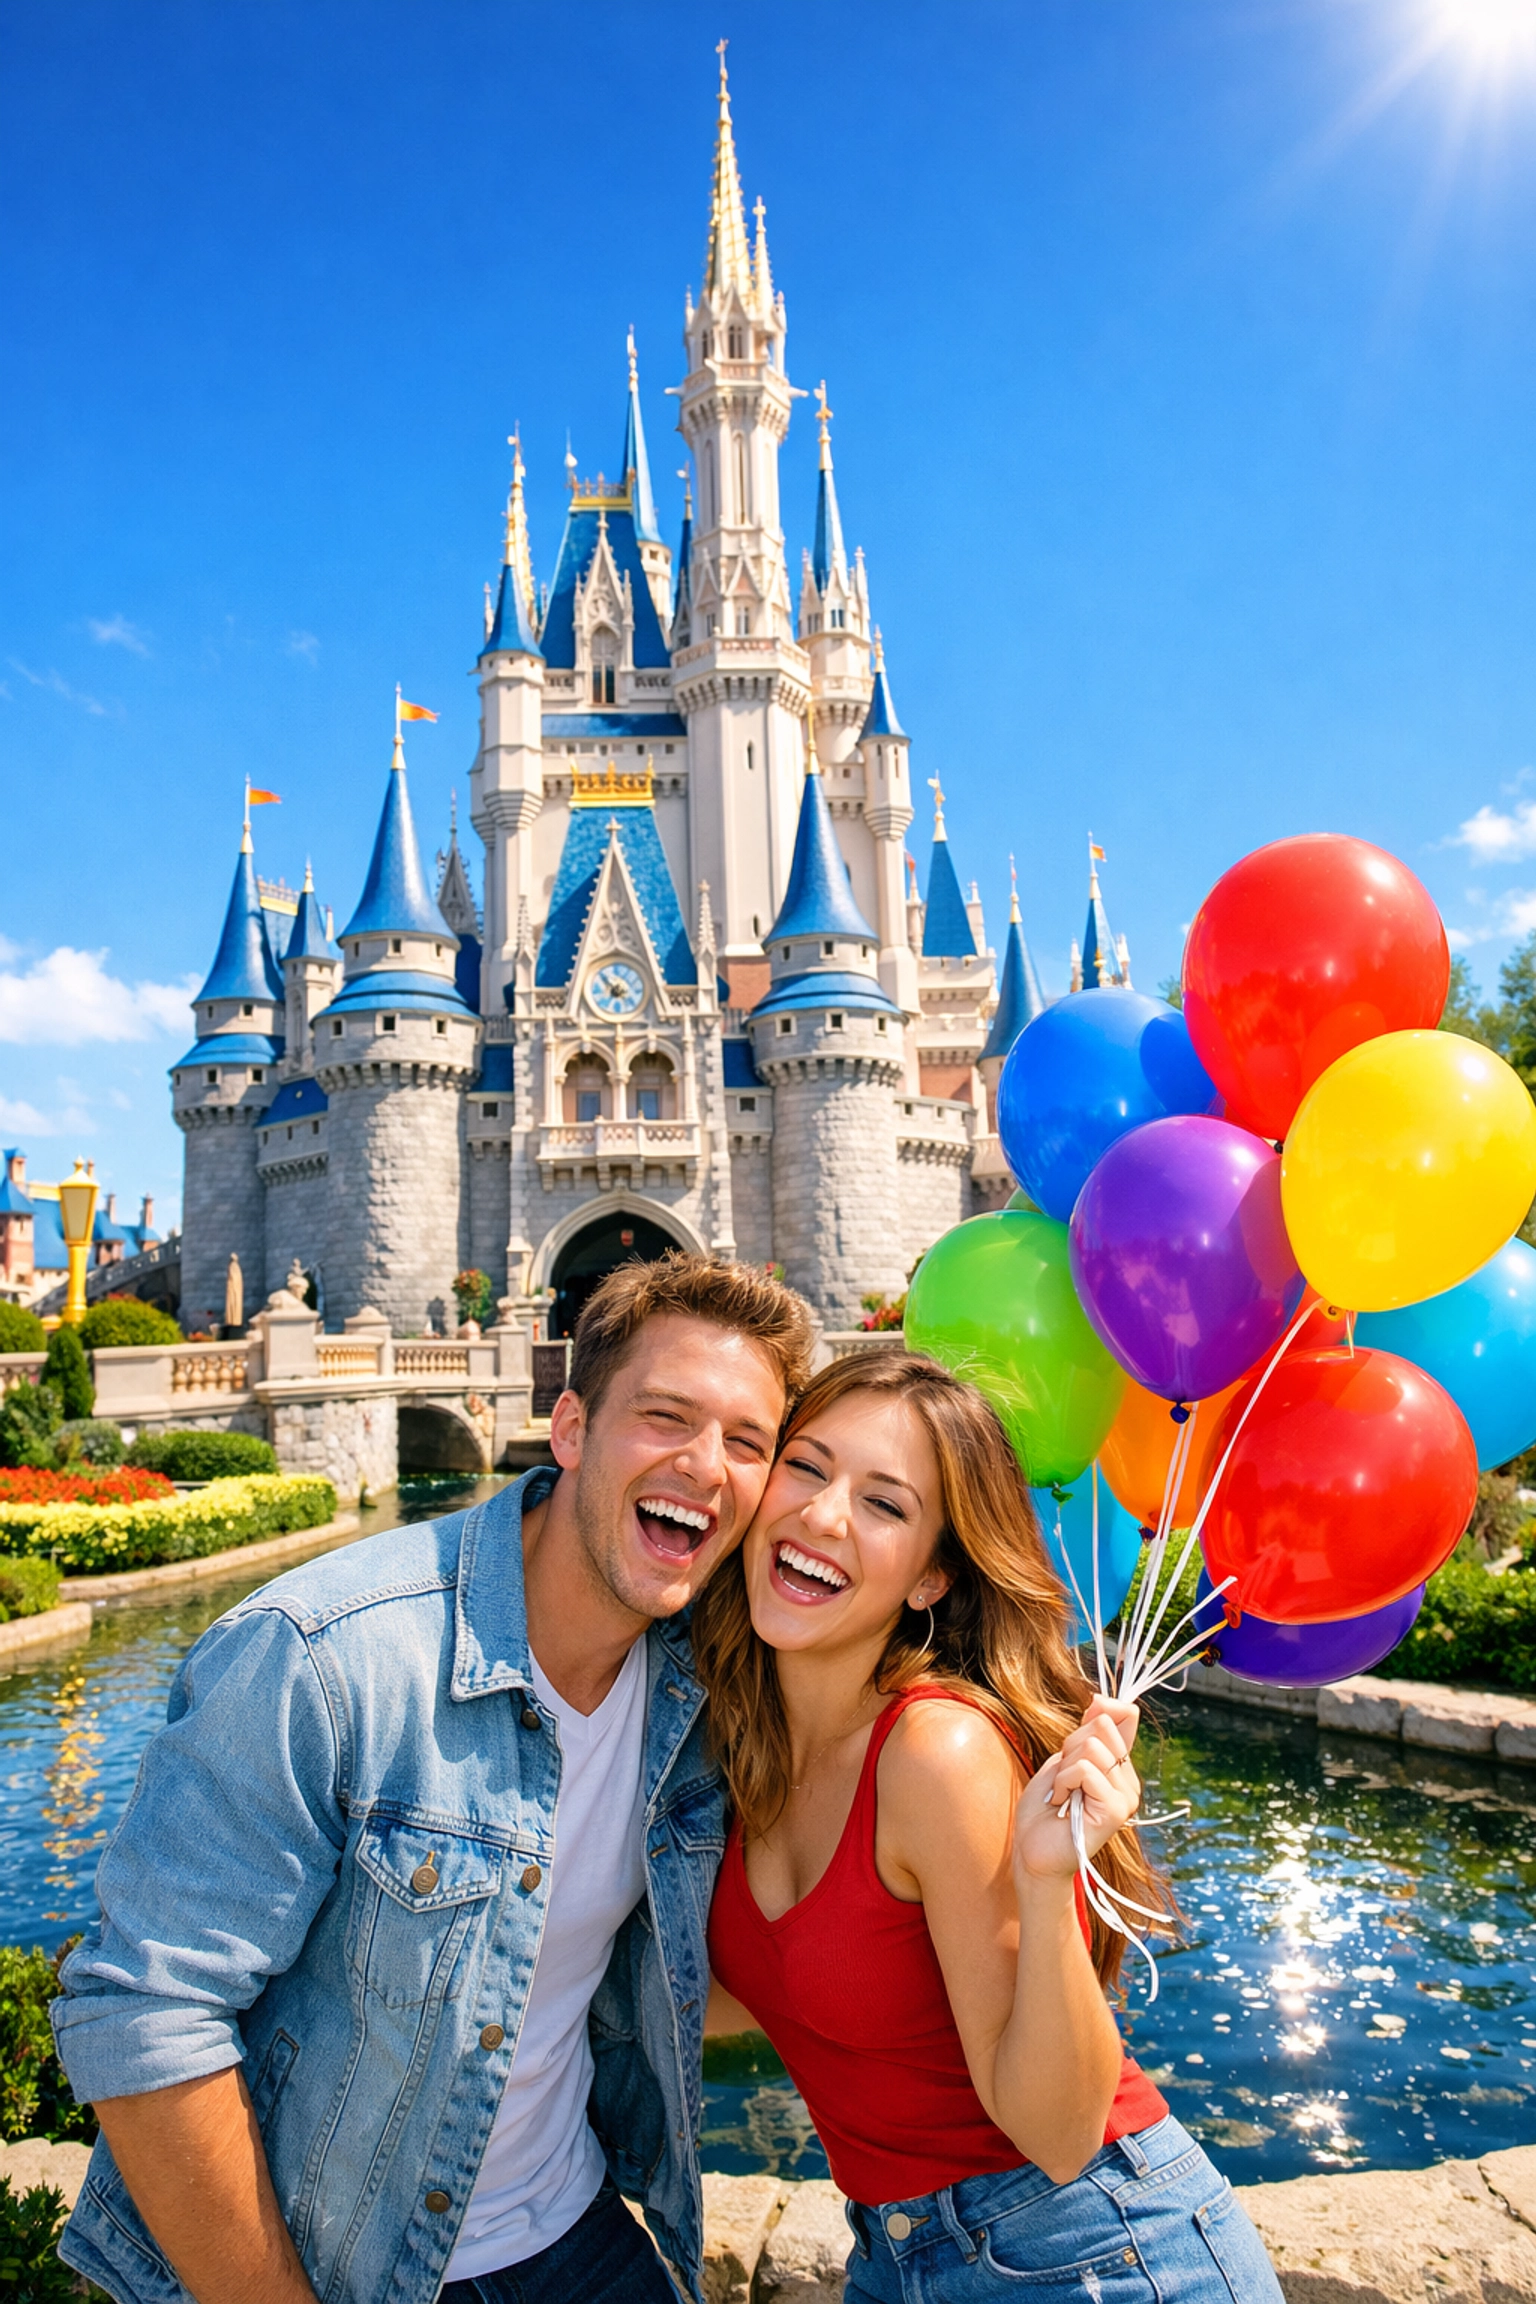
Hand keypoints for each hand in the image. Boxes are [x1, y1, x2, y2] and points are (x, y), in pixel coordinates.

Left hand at [1012, 1696, 1141, 1884]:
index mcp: (1119, 1766)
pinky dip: (1064, 1782)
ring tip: (1063, 1794)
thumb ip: (1086, 1734)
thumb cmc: (1044, 1809)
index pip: (1126, 1715)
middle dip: (1070, 1746)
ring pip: (1092, 1747)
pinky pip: (1086, 1770)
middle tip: (1064, 1778)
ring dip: (1064, 1768)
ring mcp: (1126, 1796)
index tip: (1079, 1732)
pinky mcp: (1116, 1810)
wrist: (1033, 1851)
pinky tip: (1063, 1803)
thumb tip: (1101, 1700)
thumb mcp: (1062, 1760)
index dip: (1101, 1709)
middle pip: (1102, 1725)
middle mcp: (1128, 1780)